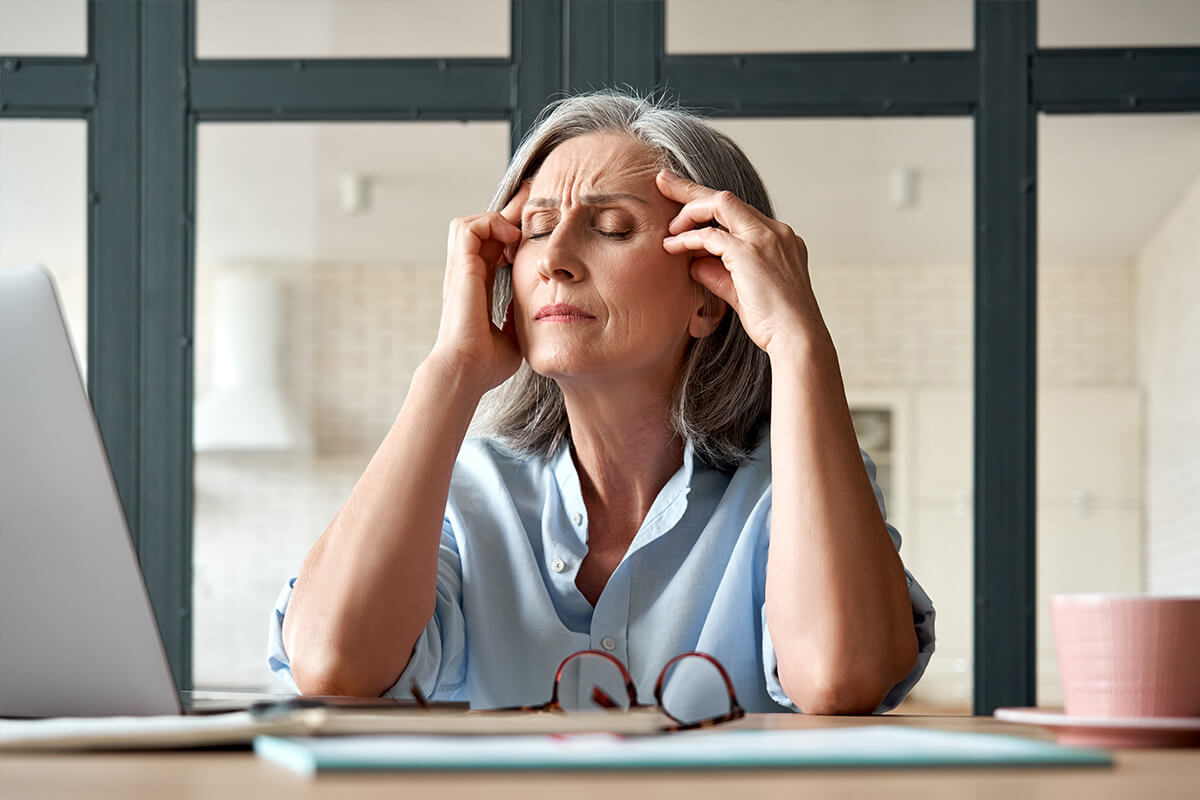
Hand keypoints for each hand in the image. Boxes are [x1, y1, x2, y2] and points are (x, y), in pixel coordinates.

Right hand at [430, 181, 529, 391]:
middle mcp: (466, 275)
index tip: (534, 230)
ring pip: (470, 223)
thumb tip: (536, 311)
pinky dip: (491, 224)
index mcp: (477, 288)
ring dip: (496, 219)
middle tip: (533, 208)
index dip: (510, 234)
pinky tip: (511, 239)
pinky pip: (470, 228)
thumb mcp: (512, 334)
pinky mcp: (461, 268)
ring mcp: (460, 270)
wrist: (467, 370)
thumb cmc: (486, 363)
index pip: (491, 248)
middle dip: (508, 215)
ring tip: (518, 232)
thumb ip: (519, 317)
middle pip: (481, 229)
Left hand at [657, 171, 823, 356]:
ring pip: (719, 203)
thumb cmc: (774, 323)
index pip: (739, 212)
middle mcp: (775, 231)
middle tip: (662, 180)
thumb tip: (693, 263)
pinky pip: (710, 235)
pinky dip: (688, 238)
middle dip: (691, 188)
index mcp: (780, 238)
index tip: (684, 202)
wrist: (797, 338)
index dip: (709, 206)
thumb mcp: (742, 293)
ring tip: (668, 228)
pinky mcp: (750, 252)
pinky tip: (672, 246)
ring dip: (688, 211)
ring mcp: (765, 238)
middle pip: (727, 197)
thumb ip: (719, 274)